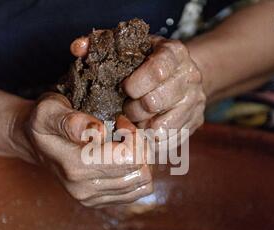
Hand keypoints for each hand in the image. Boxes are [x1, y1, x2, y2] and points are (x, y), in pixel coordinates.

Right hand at [11, 93, 152, 207]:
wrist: (33, 143)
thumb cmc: (44, 122)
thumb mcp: (49, 110)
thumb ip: (72, 120)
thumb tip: (99, 131)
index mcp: (75, 167)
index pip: (130, 158)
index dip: (133, 136)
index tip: (120, 121)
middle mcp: (85, 189)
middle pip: (140, 171)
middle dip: (141, 146)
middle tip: (125, 130)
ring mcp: (92, 199)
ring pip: (143, 183)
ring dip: (142, 159)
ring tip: (125, 143)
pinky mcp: (100, 202)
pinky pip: (138, 191)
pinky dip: (138, 172)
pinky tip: (125, 157)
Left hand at [71, 36, 205, 137]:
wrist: (180, 72)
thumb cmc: (146, 61)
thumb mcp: (128, 45)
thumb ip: (101, 44)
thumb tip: (78, 49)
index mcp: (174, 53)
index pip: (158, 70)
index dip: (136, 83)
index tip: (124, 87)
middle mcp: (190, 77)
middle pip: (155, 102)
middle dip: (133, 109)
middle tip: (126, 106)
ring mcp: (195, 102)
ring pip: (162, 127)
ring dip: (141, 127)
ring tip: (136, 119)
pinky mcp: (195, 122)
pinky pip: (169, 141)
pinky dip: (151, 140)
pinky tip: (145, 129)